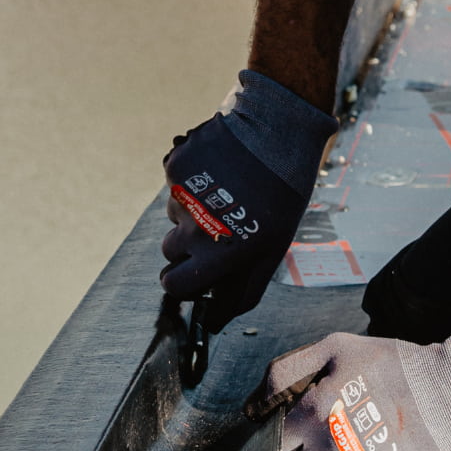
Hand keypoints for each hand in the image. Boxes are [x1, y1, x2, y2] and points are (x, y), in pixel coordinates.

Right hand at [161, 70, 336, 324]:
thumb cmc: (282, 195)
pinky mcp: (173, 167)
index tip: (193, 271)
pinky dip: (190, 181)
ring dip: (191, 210)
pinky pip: (173, 185)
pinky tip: (219, 169)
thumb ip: (245, 289)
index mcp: (222, 254)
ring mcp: (181, 195)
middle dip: (187, 245)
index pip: (175, 285)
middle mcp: (196, 228)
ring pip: (172, 216)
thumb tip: (217, 322)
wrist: (277, 128)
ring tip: (226, 191)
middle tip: (218, 226)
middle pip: (168, 252)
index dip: (183, 281)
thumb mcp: (274, 247)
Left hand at [264, 318, 450, 450]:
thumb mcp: (337, 348)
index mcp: (313, 412)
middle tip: (351, 423)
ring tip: (370, 442)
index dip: (296, 427)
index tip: (318, 418)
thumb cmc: (394, 367)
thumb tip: (251, 406)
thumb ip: (287, 371)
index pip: (277, 438)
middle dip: (318, 445)